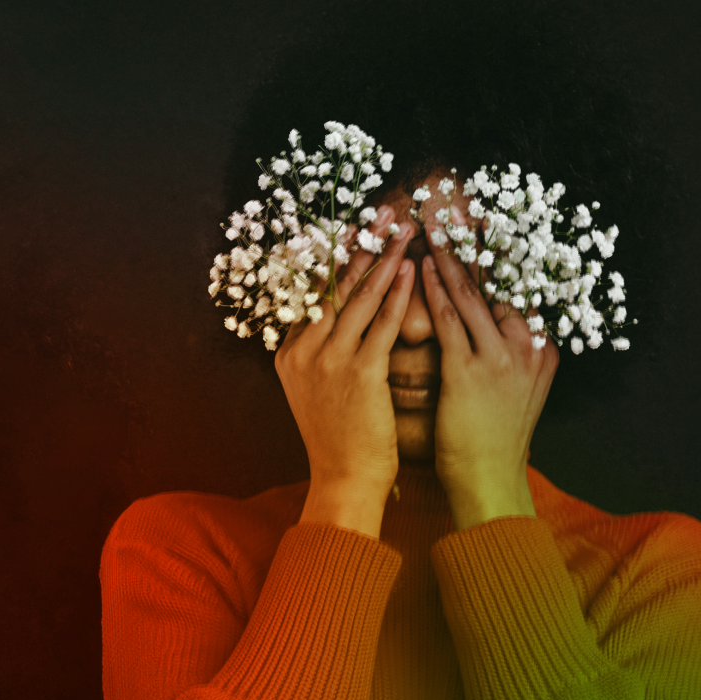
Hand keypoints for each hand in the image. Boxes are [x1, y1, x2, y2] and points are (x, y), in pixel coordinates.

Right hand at [276, 206, 418, 537]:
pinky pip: (382, 324)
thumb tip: (341, 322)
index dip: (336, 259)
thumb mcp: (318, 391)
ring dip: (383, 262)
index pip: (313, 293)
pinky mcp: (358, 373)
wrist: (344, 480)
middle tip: (381, 218)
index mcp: (288, 353)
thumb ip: (323, 355)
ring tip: (402, 235)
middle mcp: (302, 351)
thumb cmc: (340, 439)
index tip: (356, 231)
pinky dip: (398, 295)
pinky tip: (412, 273)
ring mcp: (327, 361)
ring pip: (358, 298)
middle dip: (359, 248)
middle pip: (332, 286)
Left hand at [421, 240, 558, 530]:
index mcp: (543, 351)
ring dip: (448, 258)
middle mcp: (529, 348)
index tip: (481, 226)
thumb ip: (512, 356)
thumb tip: (494, 325)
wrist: (490, 481)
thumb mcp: (517, 391)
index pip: (518, 290)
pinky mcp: (471, 372)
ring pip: (472, 295)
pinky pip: (450, 321)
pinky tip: (421, 270)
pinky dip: (434, 292)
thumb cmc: (494, 440)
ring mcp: (503, 359)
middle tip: (452, 214)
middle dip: (472, 247)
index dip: (496, 256)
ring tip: (431, 230)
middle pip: (497, 284)